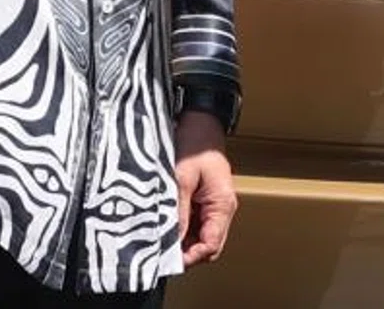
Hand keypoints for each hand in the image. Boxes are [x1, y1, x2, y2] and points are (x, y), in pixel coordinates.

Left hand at [174, 111, 237, 267]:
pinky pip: (195, 224)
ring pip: (200, 237)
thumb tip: (171, 240)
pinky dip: (182, 230)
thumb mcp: (182, 178)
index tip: (170, 261)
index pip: (211, 244)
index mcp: (222, 204)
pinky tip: (166, 228)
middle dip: (187, 254)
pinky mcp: (204, 200)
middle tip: (162, 256)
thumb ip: (178, 211)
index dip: (191, 257)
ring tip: (161, 242)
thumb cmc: (196, 143)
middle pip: (208, 245)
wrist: (200, 121)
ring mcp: (213, 205)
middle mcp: (222, 208)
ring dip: (183, 242)